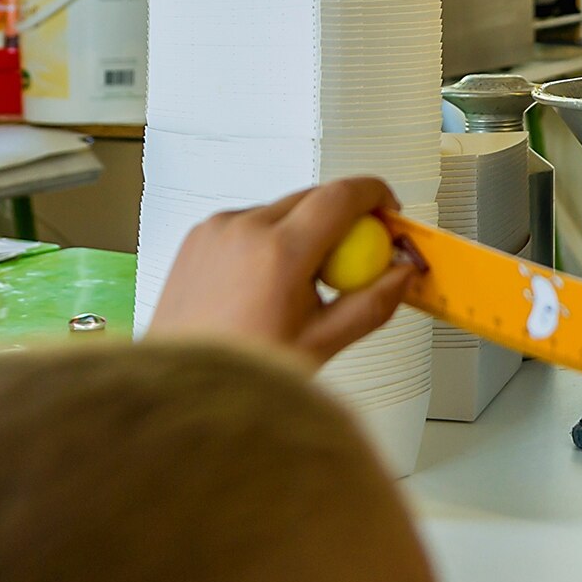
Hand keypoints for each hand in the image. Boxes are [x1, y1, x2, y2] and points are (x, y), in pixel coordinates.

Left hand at [146, 177, 413, 369]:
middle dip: (345, 217)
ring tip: (302, 285)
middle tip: (360, 254)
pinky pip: (248, 222)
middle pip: (313, 197)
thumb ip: (372, 304)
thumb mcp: (321, 343)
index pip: (342, 196)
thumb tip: (403, 277)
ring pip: (280, 209)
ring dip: (304, 230)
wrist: (179, 385)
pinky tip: (265, 284)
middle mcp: (244, 229)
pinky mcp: (197, 236)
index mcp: (280, 253)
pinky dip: (267, 241)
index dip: (375, 196)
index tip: (390, 211)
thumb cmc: (241, 370)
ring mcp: (216, 229)